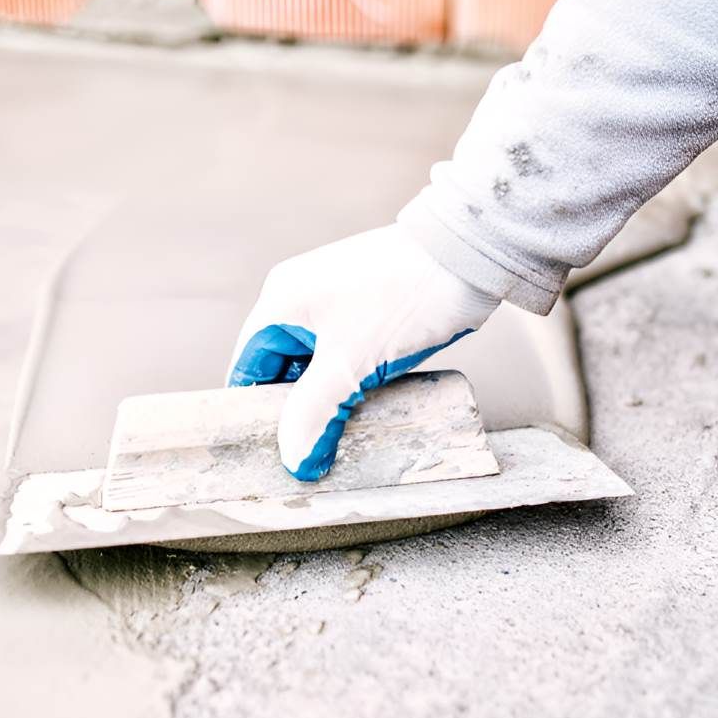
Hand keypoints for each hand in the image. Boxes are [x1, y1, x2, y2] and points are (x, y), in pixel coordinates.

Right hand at [228, 227, 500, 480]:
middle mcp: (301, 297)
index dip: (252, 409)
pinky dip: (348, 382)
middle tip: (305, 450)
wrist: (470, 255)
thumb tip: (295, 462)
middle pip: (280, 367)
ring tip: (335, 436)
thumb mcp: (351, 364)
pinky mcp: (367, 309)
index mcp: (282, 301)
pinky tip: (362, 408)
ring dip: (324, 397)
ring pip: (315, 364)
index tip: (265, 449)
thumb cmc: (405, 298)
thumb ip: (315, 414)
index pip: (248, 365)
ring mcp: (335, 301)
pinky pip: (343, 354)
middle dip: (293, 408)